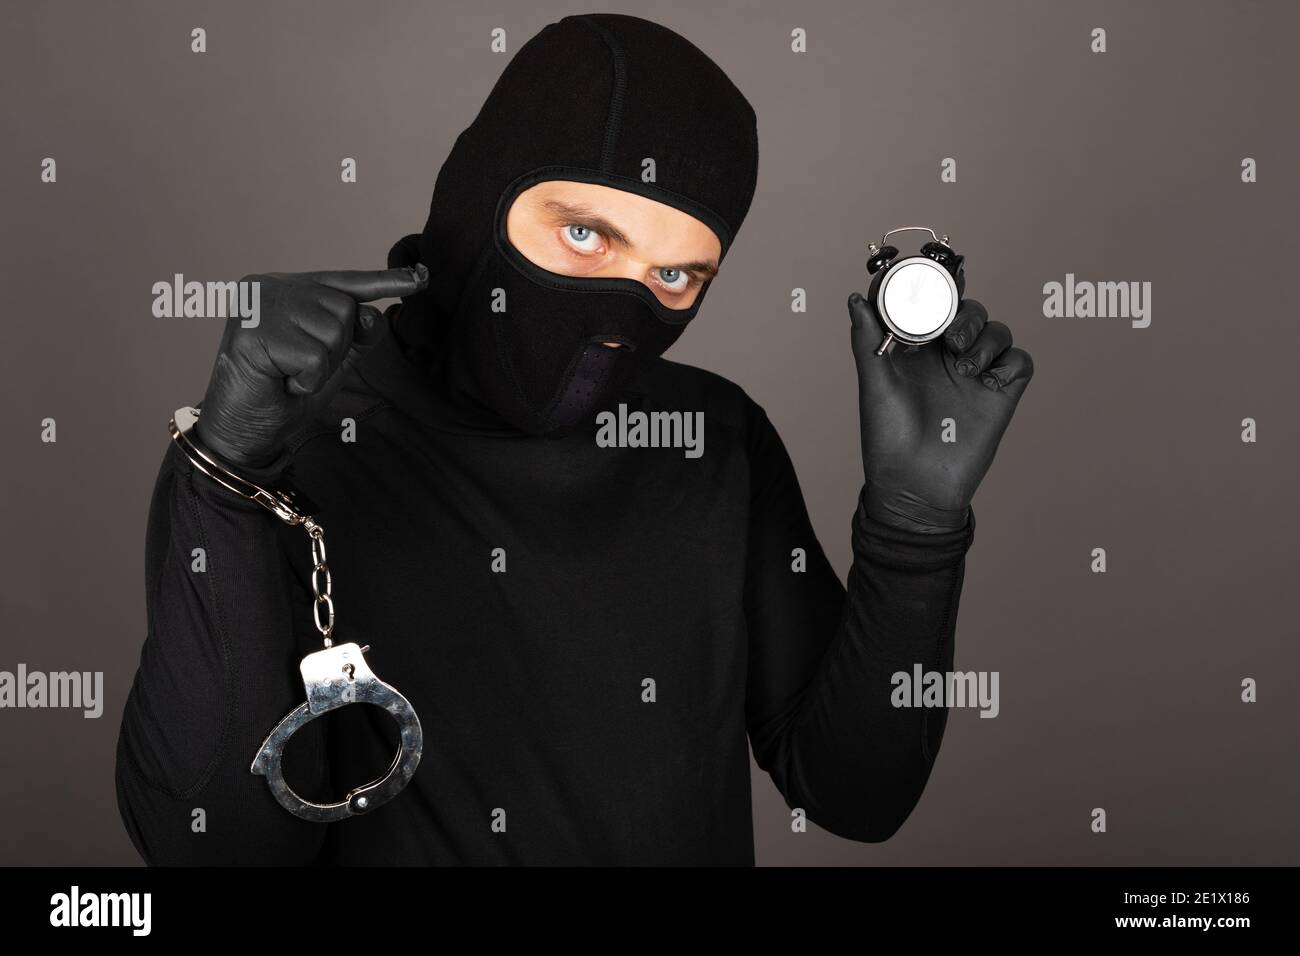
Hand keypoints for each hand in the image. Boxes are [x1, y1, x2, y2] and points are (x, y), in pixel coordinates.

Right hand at [195, 266, 428, 468]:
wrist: (242, 431)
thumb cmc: (284, 394)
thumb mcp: (332, 362)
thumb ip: (357, 337)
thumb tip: (377, 315)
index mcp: (288, 288)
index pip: (345, 283)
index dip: (385, 281)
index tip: (421, 277)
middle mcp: (269, 286)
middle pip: (345, 310)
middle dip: (334, 351)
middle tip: (298, 368)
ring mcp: (258, 304)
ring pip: (333, 332)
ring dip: (319, 367)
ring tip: (287, 375)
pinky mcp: (252, 331)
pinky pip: (314, 357)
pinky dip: (306, 380)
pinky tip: (279, 382)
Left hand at [847, 288, 1032, 533]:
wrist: (915, 487)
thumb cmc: (887, 439)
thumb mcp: (875, 386)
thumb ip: (868, 340)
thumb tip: (854, 298)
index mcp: (916, 348)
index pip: (934, 304)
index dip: (941, 287)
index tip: (940, 276)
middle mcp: (947, 356)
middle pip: (970, 311)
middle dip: (966, 315)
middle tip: (952, 338)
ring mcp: (975, 374)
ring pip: (997, 331)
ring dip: (985, 339)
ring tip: (964, 368)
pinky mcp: (999, 395)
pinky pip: (1019, 362)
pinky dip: (1008, 363)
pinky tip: (987, 382)